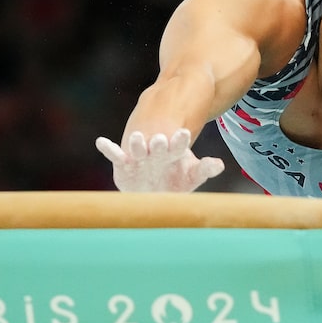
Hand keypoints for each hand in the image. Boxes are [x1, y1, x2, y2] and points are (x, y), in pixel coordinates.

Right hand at [95, 129, 224, 191]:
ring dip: (136, 143)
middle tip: (159, 140)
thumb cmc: (177, 181)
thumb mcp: (192, 175)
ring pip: (137, 147)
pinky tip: (101, 142)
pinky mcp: (123, 163)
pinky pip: (115, 154)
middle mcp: (156, 151)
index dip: (180, 141)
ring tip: (137, 138)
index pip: (178, 145)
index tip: (184, 134)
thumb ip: (204, 169)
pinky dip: (108, 148)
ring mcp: (139, 155)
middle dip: (158, 144)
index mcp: (174, 152)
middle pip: (158, 145)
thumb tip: (220, 165)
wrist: (155, 188)